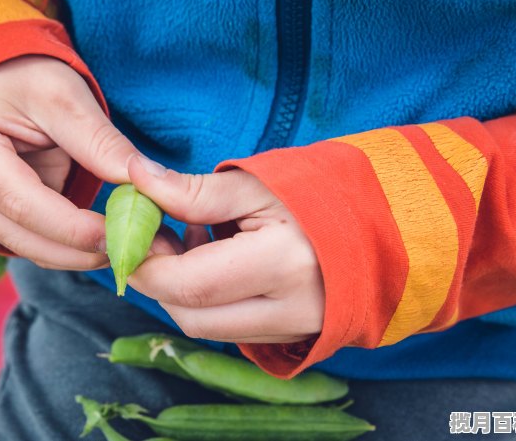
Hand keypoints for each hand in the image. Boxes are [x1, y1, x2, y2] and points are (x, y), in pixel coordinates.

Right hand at [0, 56, 139, 269]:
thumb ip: (99, 140)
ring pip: (26, 246)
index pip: (22, 204)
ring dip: (77, 254)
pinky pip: (28, 239)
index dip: (74, 228)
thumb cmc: (22, 74)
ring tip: (128, 247)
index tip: (122, 237)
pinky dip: (66, 245)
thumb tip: (146, 180)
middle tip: (135, 252)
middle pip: (22, 236)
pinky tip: (103, 240)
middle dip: (80, 251)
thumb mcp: (63, 93)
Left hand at [127, 155, 324, 343]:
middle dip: (156, 279)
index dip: (144, 262)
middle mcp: (290, 310)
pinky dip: (207, 300)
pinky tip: (216, 259)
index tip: (126, 232)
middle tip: (153, 234)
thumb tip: (135, 179)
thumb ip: (192, 191)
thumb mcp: (257, 183)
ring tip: (190, 239)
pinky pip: (229, 329)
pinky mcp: (294, 336)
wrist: (389, 223)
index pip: (186, 284)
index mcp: (283, 264)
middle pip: (190, 316)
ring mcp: (295, 330)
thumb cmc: (323, 193)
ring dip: (180, 290)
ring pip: (206, 328)